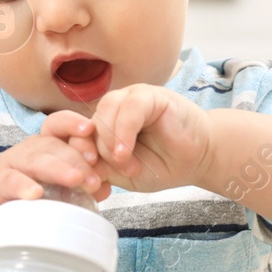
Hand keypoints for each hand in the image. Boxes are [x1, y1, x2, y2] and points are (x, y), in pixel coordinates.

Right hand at [0, 111, 116, 227]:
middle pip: (54, 145)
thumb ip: (81, 185)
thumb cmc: (31, 196)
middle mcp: (30, 149)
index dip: (75, 124)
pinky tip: (36, 194)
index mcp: (48, 145)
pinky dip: (24, 186)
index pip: (61, 124)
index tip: (92, 130)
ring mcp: (12, 163)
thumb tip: (106, 186)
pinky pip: (11, 181)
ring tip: (76, 180)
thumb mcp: (59, 188)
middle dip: (76, 159)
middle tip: (94, 178)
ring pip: (36, 160)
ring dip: (57, 169)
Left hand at [66, 84, 212, 194]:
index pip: (75, 132)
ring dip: (109, 141)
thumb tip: (76, 169)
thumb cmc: (161, 164)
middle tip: (114, 172)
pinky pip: (128, 107)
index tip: (82, 176)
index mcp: (102, 125)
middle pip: (87, 123)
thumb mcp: (124, 173)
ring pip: (104, 112)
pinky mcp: (150, 95)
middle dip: (95, 151)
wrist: (197, 160)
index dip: (74, 152)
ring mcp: (130, 98)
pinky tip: (125, 151)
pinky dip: (123, 131)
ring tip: (123, 162)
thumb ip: (101, 168)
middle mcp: (112, 108)